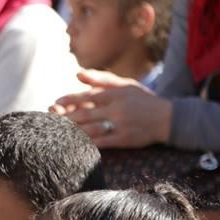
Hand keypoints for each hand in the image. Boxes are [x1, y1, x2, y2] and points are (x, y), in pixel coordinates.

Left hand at [50, 69, 171, 147]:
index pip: (88, 96)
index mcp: (116, 94)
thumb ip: (101, 79)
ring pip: (90, 129)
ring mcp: (120, 125)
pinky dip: (86, 144)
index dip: (70, 99)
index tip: (55, 102)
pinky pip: (100, 143)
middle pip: (85, 114)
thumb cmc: (143, 100)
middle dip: (65, 118)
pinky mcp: (124, 140)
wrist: (168, 118)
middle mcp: (117, 109)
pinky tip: (72, 145)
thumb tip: (77, 74)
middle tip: (50, 119)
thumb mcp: (125, 85)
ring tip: (56, 133)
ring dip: (72, 131)